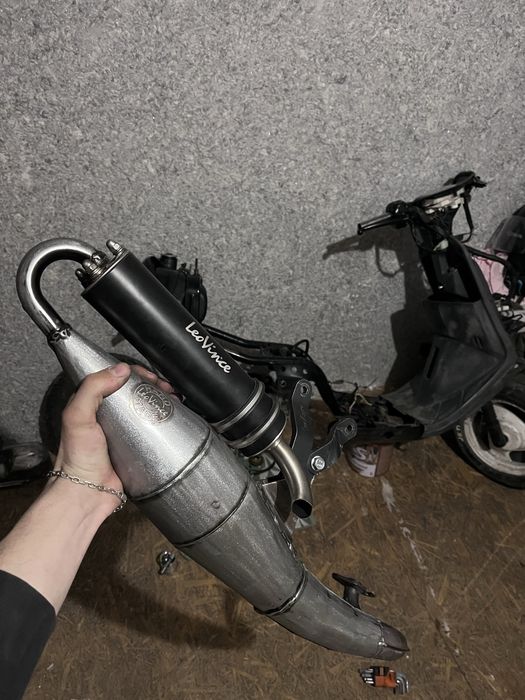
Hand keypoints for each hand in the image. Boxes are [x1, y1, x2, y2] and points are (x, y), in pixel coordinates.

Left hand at [54, 363, 173, 491]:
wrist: (87, 494)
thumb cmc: (77, 459)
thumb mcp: (77, 416)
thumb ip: (92, 388)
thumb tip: (120, 370)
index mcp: (90, 404)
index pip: (114, 377)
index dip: (133, 372)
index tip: (147, 376)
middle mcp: (108, 415)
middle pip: (134, 391)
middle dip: (152, 385)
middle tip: (165, 388)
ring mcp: (123, 431)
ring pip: (145, 407)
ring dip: (160, 400)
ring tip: (174, 399)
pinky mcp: (136, 446)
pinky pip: (152, 429)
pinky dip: (163, 421)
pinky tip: (173, 417)